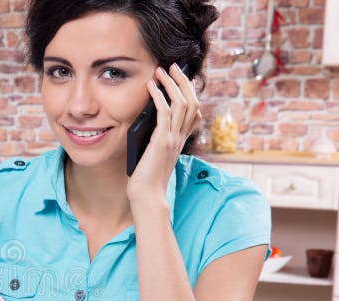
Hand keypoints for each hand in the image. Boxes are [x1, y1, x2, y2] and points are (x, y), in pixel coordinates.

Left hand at [127, 63, 201, 203]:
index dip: (190, 93)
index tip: (184, 79)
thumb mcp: (152, 154)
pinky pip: (164, 112)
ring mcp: (173, 139)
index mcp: (180, 141)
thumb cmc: (146, 178)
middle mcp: (180, 138)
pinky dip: (158, 96)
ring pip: (181, 103)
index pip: (193, 112)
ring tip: (161, 70)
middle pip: (191, 102)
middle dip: (182, 81)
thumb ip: (154, 138)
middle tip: (174, 66)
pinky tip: (150, 87)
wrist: (147, 196)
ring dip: (171, 84)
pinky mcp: (162, 141)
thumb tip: (145, 119)